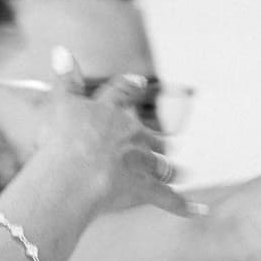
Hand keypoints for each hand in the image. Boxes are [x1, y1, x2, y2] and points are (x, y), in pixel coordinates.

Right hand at [38, 48, 193, 219]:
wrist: (70, 175)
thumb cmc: (59, 141)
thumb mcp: (58, 104)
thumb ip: (64, 79)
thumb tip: (61, 49)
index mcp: (109, 112)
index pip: (122, 93)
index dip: (130, 87)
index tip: (140, 82)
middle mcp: (130, 134)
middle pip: (149, 135)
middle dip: (156, 140)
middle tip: (164, 142)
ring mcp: (141, 162)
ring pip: (162, 164)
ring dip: (171, 169)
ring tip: (180, 172)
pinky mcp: (146, 190)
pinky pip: (169, 200)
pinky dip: (186, 206)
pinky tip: (202, 211)